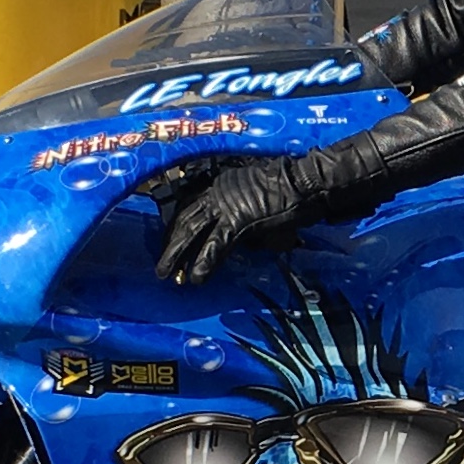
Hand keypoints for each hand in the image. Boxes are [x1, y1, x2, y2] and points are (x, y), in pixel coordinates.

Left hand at [155, 155, 352, 282]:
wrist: (303, 185)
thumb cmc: (288, 191)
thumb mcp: (256, 198)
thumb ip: (241, 214)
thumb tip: (240, 238)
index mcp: (220, 184)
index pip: (189, 205)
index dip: (175, 225)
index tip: (168, 240)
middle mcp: (216, 193)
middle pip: (184, 219)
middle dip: (170, 242)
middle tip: (161, 264)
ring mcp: (224, 206)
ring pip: (191, 231)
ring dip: (176, 255)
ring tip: (166, 275)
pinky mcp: (237, 222)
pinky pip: (215, 246)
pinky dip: (204, 263)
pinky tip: (196, 278)